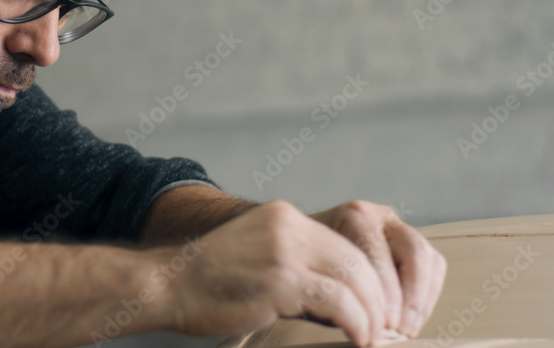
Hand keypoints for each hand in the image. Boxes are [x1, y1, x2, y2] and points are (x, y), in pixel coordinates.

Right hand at [169, 201, 391, 345]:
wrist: (167, 285)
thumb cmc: (207, 282)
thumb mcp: (256, 255)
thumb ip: (295, 264)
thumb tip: (341, 298)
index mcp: (284, 217)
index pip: (346, 245)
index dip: (370, 279)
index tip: (379, 308)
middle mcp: (288, 226)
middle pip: (357, 260)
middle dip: (379, 298)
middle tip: (386, 326)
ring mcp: (284, 250)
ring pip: (355, 280)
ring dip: (372, 314)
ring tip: (373, 337)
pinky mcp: (281, 279)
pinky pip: (339, 301)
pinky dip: (357, 323)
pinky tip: (358, 338)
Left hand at [310, 200, 446, 336]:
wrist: (306, 246)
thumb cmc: (310, 262)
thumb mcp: (315, 273)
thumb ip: (340, 294)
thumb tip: (367, 325)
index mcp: (354, 216)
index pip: (379, 253)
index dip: (386, 293)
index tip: (385, 323)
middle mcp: (379, 216)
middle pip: (414, 251)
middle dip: (412, 296)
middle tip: (402, 328)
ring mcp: (398, 227)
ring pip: (429, 259)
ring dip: (422, 299)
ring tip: (408, 328)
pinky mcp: (411, 243)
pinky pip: (434, 266)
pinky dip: (427, 295)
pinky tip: (412, 317)